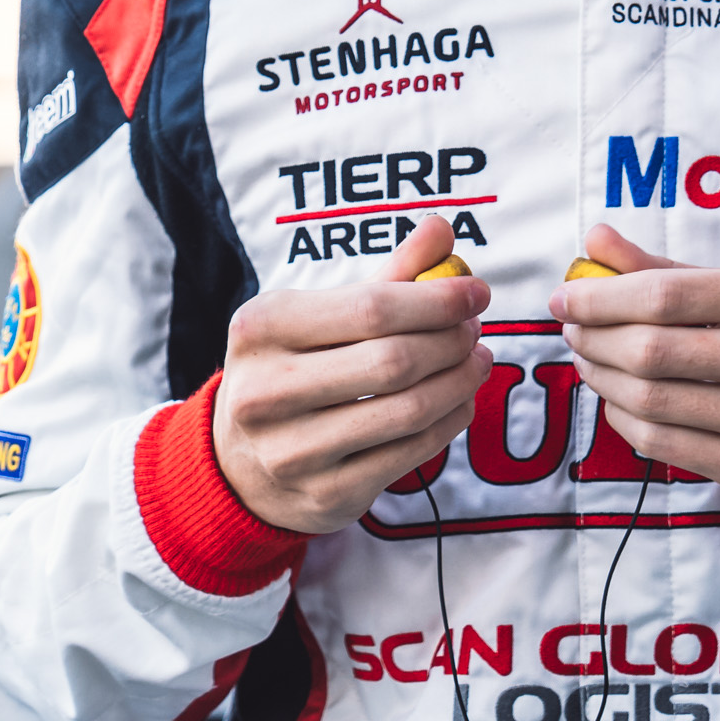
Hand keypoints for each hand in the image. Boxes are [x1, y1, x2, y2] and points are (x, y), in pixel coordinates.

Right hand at [212, 213, 495, 533]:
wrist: (241, 462)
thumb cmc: (293, 369)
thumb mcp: (319, 316)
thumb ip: (385, 275)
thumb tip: (442, 227)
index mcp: (260, 328)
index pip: (371, 308)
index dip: (437, 299)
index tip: (477, 293)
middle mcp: (265, 390)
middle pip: (393, 360)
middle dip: (451, 341)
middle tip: (474, 331)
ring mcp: (292, 449)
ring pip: (407, 410)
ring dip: (459, 383)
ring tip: (477, 362)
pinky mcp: (325, 493)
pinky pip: (409, 453)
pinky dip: (449, 422)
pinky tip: (460, 402)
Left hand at [550, 222, 719, 512]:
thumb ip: (675, 269)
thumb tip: (595, 240)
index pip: (666, 295)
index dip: (600, 296)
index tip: (565, 295)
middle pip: (650, 349)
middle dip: (593, 336)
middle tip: (572, 328)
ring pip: (650, 400)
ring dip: (601, 377)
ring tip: (589, 359)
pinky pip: (663, 444)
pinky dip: (624, 419)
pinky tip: (618, 401)